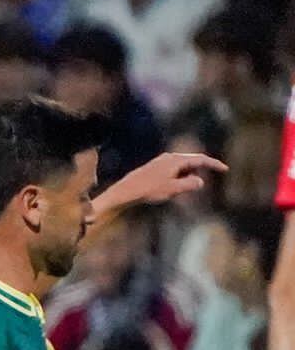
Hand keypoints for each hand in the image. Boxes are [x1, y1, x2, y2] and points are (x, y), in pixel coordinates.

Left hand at [104, 152, 227, 209]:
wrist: (124, 192)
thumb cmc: (148, 190)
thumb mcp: (172, 189)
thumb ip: (189, 184)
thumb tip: (200, 181)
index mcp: (176, 160)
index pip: (200, 159)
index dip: (214, 164)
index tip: (225, 169)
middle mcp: (169, 157)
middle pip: (192, 161)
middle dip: (201, 169)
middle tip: (206, 179)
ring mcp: (161, 161)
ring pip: (182, 166)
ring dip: (188, 175)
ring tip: (184, 188)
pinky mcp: (155, 167)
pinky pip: (174, 170)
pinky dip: (179, 177)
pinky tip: (173, 188)